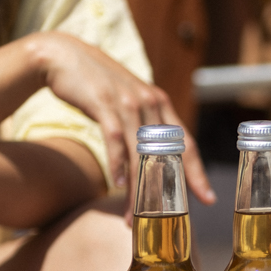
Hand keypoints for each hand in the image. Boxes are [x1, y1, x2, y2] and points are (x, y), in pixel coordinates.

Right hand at [25, 32, 214, 206]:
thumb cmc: (96, 83)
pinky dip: (116, 163)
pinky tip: (116, 183)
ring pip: (141, 154)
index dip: (197, 172)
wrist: (62, 55)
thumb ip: (145, 121)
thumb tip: (154, 153)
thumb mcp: (129, 100)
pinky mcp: (103, 104)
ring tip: (134, 215)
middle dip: (175, 186)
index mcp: (159, 104)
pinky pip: (114, 140)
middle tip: (177, 215)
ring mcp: (127, 103)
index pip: (186, 144)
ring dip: (138, 187)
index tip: (207, 198)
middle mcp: (149, 103)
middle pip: (170, 152)